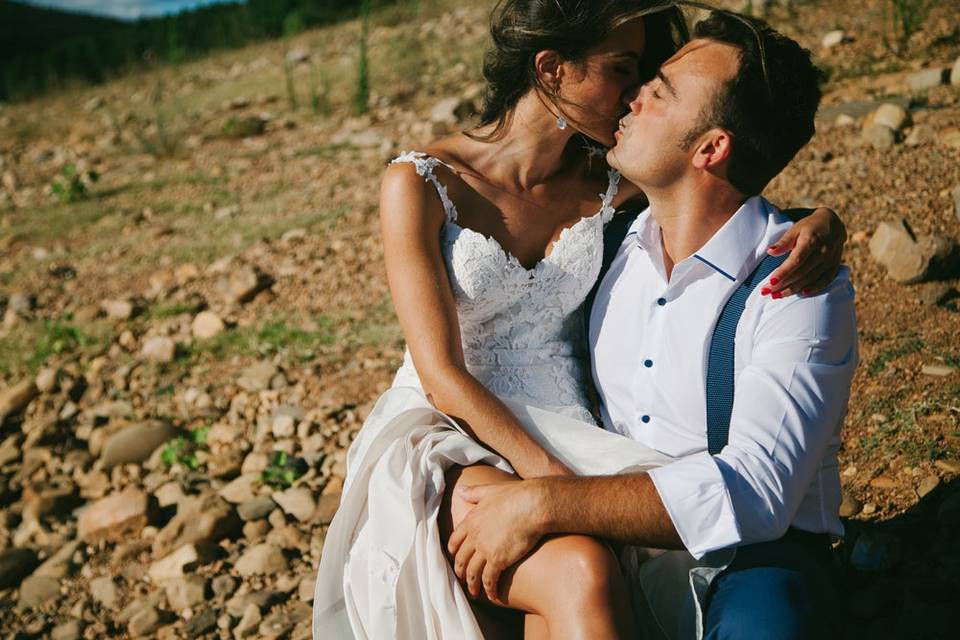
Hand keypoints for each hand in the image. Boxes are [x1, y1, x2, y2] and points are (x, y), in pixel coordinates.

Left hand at [447, 480, 547, 603]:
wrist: (533, 505)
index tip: (455, 557)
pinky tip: (492, 595)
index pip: (455, 539)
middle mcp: (474, 536)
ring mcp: (485, 549)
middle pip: (461, 558)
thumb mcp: (490, 490)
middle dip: (460, 570)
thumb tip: (459, 488)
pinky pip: (489, 579)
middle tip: (461, 579)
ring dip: (472, 584)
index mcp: (471, 519)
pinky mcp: (498, 560)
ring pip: (472, 572)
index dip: (454, 550)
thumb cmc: (515, 495)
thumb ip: (473, 492)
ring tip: (474, 592)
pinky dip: (489, 589)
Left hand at [766, 207, 845, 297]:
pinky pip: (825, 280)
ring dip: (793, 289)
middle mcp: (823, 251)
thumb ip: (784, 241)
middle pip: (801, 272)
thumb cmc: (809, 227)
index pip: (796, 260)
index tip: (770, 281)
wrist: (834, 224)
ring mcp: (830, 260)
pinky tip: (802, 294)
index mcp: (811, 240)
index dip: (783, 272)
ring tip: (776, 296)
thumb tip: (770, 251)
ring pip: (810, 278)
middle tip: (766, 292)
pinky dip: (814, 288)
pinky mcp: (835, 266)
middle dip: (782, 284)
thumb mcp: (795, 229)